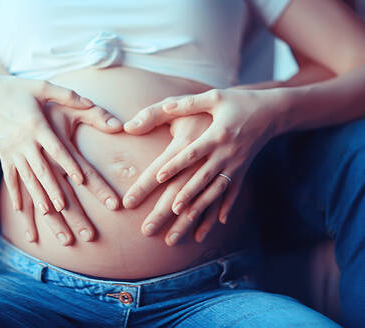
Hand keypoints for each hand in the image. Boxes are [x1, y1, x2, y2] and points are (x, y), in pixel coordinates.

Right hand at [0, 72, 121, 216]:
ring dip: (37, 195)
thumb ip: (67, 95)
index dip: (68, 164)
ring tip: (47, 213)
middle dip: (53, 188)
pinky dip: (14, 193)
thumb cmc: (18, 90)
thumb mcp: (42, 87)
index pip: (55, 149)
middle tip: (64, 207)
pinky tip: (20, 209)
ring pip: (26, 178)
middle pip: (41, 169)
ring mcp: (11, 151)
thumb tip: (90, 101)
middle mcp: (24, 141)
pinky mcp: (3, 156)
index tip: (81, 179)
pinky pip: (9, 178)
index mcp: (37, 125)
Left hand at [124, 89, 282, 244]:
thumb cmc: (239, 102)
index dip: (175, 165)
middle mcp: (226, 153)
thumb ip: (189, 103)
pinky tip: (219, 222)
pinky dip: (227, 207)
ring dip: (202, 206)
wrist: (273, 111)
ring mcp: (236, 164)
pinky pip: (233, 192)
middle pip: (202, 178)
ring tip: (186, 220)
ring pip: (216, 190)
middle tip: (171, 210)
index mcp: (217, 135)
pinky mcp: (242, 170)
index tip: (159, 177)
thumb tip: (165, 106)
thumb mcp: (215, 97)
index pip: (192, 153)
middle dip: (186, 195)